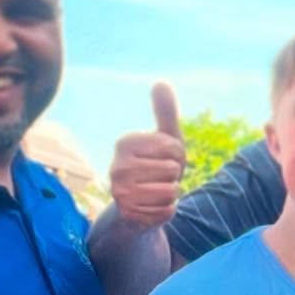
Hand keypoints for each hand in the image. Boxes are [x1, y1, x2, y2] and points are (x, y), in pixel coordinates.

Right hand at [108, 82, 186, 228]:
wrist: (143, 204)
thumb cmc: (158, 166)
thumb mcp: (166, 139)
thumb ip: (165, 112)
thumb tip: (161, 82)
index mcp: (125, 143)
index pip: (173, 148)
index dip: (178, 156)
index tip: (165, 159)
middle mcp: (117, 165)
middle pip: (172, 170)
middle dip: (174, 177)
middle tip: (161, 178)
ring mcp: (119, 190)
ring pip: (170, 191)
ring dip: (171, 194)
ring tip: (158, 191)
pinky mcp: (127, 212)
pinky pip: (165, 211)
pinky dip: (166, 210)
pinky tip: (153, 207)